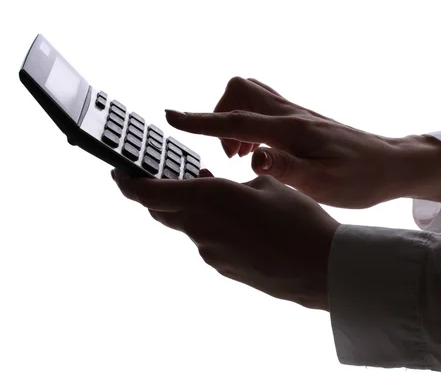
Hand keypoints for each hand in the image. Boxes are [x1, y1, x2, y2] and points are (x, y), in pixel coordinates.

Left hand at [111, 169, 339, 310]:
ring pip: (189, 227)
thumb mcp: (266, 185)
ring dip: (194, 212)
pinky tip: (241, 225)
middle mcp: (200, 228)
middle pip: (163, 211)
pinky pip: (209, 243)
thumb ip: (233, 187)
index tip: (119, 174)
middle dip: (160, 195)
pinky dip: (213, 229)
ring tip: (222, 199)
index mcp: (206, 199)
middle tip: (168, 179)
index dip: (127, 183)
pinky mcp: (224, 269)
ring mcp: (210, 253)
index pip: (148, 193)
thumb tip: (222, 192)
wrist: (320, 267)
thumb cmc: (297, 219)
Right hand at [165, 77, 440, 207]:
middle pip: (241, 92)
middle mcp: (292, 115)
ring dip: (234, 120)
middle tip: (225, 153)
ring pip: (252, 97)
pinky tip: (260, 152)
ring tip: (239, 156)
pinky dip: (250, 125)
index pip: (237, 120)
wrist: (391, 165)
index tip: (171, 117)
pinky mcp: (303, 122)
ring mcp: (298, 115)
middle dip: (218, 116)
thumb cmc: (362, 178)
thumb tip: (252, 157)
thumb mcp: (325, 183)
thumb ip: (287, 169)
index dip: (201, 120)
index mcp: (292, 131)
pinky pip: (265, 109)